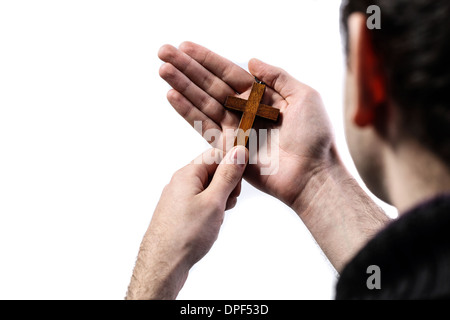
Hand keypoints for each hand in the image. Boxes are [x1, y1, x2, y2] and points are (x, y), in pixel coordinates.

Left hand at [126, 146, 248, 299]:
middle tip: (226, 204)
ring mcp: (178, 198)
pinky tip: (210, 225)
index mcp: (187, 174)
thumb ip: (228, 175)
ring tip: (217, 218)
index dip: (232, 167)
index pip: (216, 155)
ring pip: (208, 189)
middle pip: (213, 171)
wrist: (163, 264)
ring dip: (220, 200)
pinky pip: (201, 203)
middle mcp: (180, 182)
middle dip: (226, 186)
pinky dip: (211, 211)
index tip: (238, 185)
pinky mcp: (179, 212)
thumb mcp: (214, 201)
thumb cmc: (185, 235)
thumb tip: (238, 151)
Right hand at [158, 42, 334, 207]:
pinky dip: (186, 111)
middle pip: (210, 85)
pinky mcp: (227, 147)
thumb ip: (277, 76)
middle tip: (164, 52)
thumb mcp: (304, 96)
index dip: (207, 59)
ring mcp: (235, 129)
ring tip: (162, 69)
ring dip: (182, 86)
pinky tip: (172, 95)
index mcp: (263, 96)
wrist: (312, 175)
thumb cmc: (315, 136)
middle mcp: (245, 110)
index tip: (185, 46)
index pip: (229, 72)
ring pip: (203, 102)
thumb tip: (251, 60)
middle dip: (187, 68)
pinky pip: (203, 126)